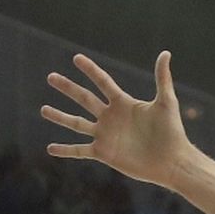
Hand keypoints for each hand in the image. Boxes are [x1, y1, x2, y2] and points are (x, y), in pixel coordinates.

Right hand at [41, 52, 195, 187]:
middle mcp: (111, 117)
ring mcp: (105, 135)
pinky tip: (50, 148)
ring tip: (43, 109)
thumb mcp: (166, 102)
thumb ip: (162, 78)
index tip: (76, 58)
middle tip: (51, 77)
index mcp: (123, 103)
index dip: (90, 70)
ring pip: (77, 123)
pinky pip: (79, 150)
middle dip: (67, 88)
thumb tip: (166, 52)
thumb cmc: (172, 132)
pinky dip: (65, 150)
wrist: (171, 161)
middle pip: (84, 98)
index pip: (102, 82)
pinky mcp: (103, 153)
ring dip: (60, 117)